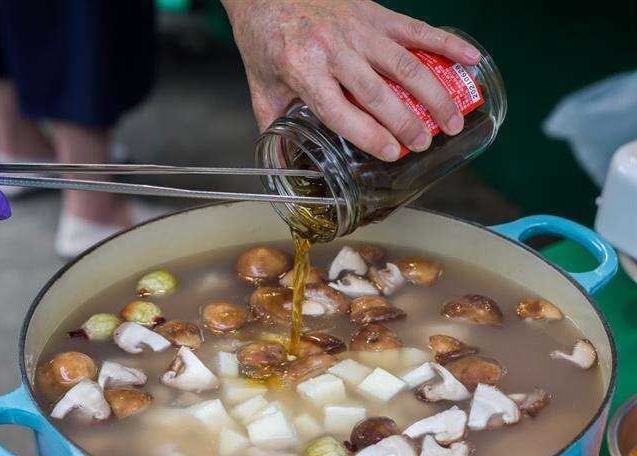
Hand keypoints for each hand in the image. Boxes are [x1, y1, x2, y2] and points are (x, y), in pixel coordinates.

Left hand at [222, 0, 480, 160]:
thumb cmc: (264, 36)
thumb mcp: (261, 85)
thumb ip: (274, 124)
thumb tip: (283, 162)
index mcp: (303, 70)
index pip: (340, 110)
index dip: (369, 135)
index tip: (391, 153)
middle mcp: (334, 50)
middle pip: (378, 92)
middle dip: (407, 122)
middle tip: (425, 143)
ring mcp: (358, 30)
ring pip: (404, 64)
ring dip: (434, 93)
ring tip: (453, 120)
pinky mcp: (375, 13)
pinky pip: (416, 29)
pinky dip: (447, 43)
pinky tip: (471, 58)